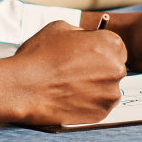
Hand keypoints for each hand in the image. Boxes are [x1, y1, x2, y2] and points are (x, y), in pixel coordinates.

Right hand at [0, 21, 125, 125]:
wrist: (24, 88)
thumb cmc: (40, 55)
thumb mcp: (61, 28)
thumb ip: (81, 33)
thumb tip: (87, 39)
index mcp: (111, 43)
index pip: (115, 46)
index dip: (99, 51)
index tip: (87, 56)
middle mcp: (117, 68)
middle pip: (114, 68)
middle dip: (99, 69)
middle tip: (76, 72)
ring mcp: (111, 93)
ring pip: (108, 88)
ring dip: (95, 87)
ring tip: (70, 86)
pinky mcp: (102, 113)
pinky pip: (100, 105)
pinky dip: (89, 103)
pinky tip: (71, 98)